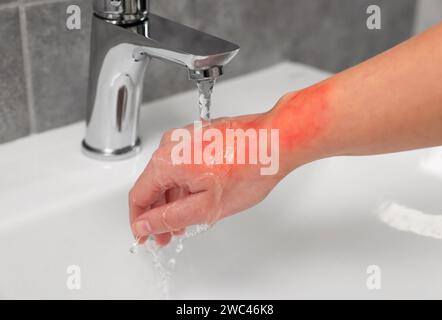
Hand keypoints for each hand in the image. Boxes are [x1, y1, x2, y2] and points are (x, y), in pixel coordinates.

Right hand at [128, 113, 286, 245]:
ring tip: (185, 222)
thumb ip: (170, 218)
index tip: (145, 236)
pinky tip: (196, 199)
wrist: (275, 141)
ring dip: (173, 200)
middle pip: (152, 184)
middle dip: (158, 213)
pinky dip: (185, 185)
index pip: (138, 195)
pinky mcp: (199, 136)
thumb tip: (145, 225)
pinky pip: (182, 164)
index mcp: (167, 161)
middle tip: (166, 235)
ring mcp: (186, 138)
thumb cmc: (250, 168)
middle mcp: (172, 144)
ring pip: (169, 175)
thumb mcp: (206, 206)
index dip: (139, 221)